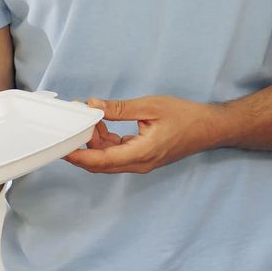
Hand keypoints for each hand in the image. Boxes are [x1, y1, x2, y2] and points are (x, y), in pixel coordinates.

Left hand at [64, 95, 224, 174]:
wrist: (208, 128)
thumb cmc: (185, 117)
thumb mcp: (150, 107)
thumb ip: (119, 109)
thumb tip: (93, 106)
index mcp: (141, 153)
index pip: (101, 160)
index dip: (79, 156)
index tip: (63, 148)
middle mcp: (139, 163)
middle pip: (101, 164)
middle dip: (82, 148)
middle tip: (70, 129)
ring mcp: (141, 163)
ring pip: (108, 159)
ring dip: (95, 143)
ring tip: (90, 120)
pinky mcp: (143, 158)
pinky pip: (118, 155)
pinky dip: (107, 142)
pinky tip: (104, 125)